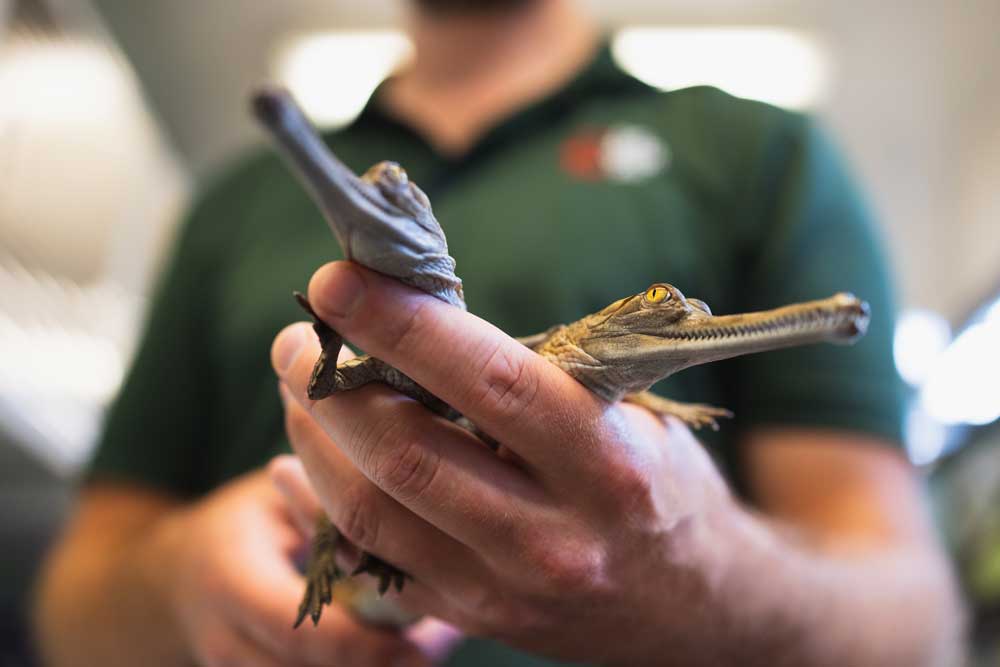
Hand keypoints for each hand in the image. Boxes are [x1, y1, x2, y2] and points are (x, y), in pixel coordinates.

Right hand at [151, 468, 432, 666]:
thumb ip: (327, 512)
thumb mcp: (277, 499)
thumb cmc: (243, 523)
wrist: (175, 574)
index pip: (303, 632)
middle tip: (430, 649)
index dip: (368, 647)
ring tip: (416, 649)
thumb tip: (404, 519)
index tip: (424, 642)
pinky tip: (380, 656)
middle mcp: (223, 637)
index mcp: (232, 579)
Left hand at [271, 261, 737, 664]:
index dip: (401, 325)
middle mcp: (554, 536)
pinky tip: (297, 463)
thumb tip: (418, 320)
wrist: (700, 608)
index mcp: (606, 461)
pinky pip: (371, 563)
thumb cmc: (661, 485)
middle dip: (333, 384)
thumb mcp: (630, 415)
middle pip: (407, 453)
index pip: (489, 382)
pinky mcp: (473, 620)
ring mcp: (507, 591)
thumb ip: (538, 378)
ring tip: (298, 389)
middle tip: (297, 338)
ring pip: (372, 511)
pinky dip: (320, 506)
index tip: (337, 280)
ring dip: (315, 440)